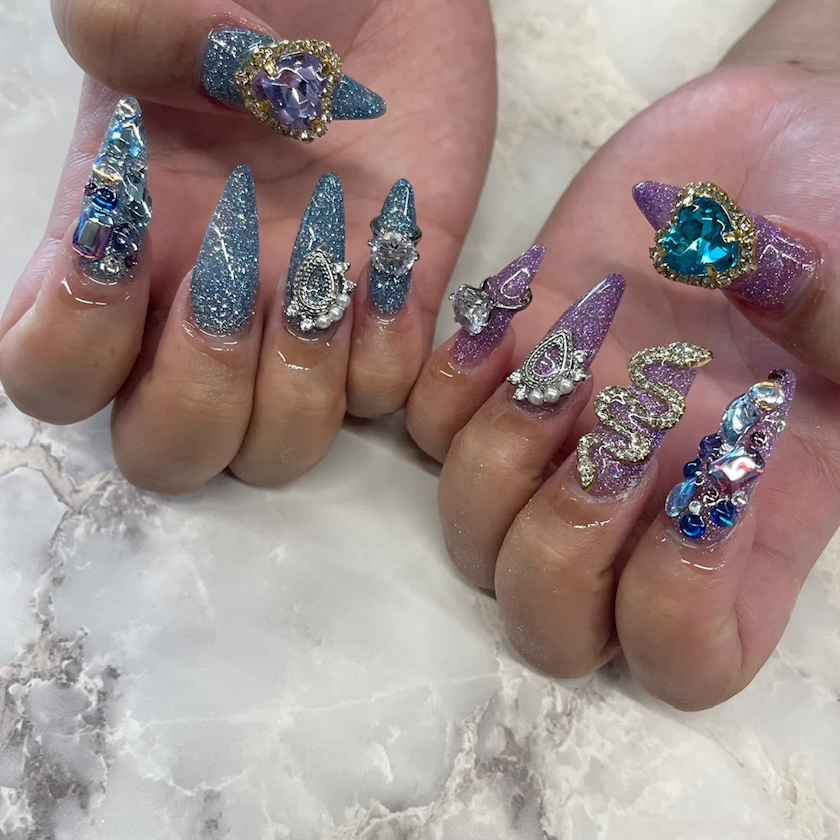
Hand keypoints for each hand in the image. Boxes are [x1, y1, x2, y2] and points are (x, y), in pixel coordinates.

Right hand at [0, 0, 494, 492]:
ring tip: (326, 272)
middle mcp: (209, 312)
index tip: (119, 257)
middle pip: (168, 452)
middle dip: (196, 398)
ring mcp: (305, 326)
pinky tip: (392, 256)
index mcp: (127, 248)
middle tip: (232, 288)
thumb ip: (118, 31)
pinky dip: (388, 347)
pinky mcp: (394, 316)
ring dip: (300, 386)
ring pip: (280, 450)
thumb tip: (162, 134)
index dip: (71, 349)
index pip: (53, 376)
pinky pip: (384, 396)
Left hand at [406, 0, 839, 709]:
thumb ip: (835, 355)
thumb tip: (727, 415)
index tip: (697, 492)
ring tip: (571, 361)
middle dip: (562, 544)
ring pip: (470, 532)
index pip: (681, 661)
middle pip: (546, 621)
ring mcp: (559, 439)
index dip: (673, 611)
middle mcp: (639, 503)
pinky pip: (425, 427)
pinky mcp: (501, 369)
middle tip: (616, 438)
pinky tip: (515, 318)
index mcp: (747, 521)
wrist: (761, 144)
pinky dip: (453, 382)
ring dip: (505, 453)